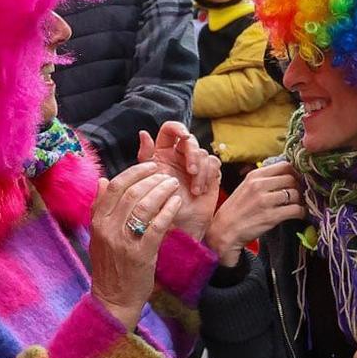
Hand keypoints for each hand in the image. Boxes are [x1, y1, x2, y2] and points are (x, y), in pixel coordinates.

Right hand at [88, 162, 181, 331]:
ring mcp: (124, 242)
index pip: (116, 186)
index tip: (150, 165)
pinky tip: (176, 202)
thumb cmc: (110, 265)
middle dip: (152, 179)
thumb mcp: (98, 235)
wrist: (114, 299)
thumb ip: (100, 208)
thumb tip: (104, 180)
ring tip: (173, 185)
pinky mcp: (141, 254)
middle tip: (166, 175)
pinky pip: (157, 225)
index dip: (135, 171)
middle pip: (132, 192)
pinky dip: (168, 210)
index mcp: (98, 222)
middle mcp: (108, 229)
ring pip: (145, 205)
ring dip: (162, 191)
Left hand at [136, 125, 221, 240]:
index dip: (178, 128)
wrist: (176, 229)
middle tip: (190, 171)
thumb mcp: (147, 180)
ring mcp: (194, 166)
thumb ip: (145, 156)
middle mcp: (179, 157)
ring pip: (202, 152)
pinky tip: (200, 191)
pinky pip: (213, 163)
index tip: (183, 137)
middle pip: (190, 140)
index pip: (171, 129)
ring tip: (194, 189)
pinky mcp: (208, 175)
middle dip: (192, 153)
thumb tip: (143, 133)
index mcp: (162, 153)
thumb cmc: (158, 208)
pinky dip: (207, 176)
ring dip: (200, 170)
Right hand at [205, 160, 307, 257]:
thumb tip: (288, 174)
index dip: (295, 172)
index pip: (284, 165)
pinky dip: (301, 212)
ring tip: (298, 204)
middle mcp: (260, 185)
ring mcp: (265, 201)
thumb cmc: (237, 209)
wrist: (224, 231)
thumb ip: (264, 179)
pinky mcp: (271, 217)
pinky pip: (295, 210)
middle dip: (299, 186)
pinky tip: (299, 214)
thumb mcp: (247, 187)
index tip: (298, 179)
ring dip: (301, 200)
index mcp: (255, 175)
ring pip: (295, 194)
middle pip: (292, 178)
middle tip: (300, 194)